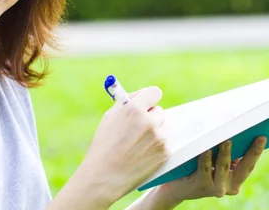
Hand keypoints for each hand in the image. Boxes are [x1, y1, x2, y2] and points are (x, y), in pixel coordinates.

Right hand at [78, 87, 168, 203]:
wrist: (105, 176)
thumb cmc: (104, 145)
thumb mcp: (109, 117)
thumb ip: (126, 103)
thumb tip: (139, 96)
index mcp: (134, 109)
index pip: (154, 92)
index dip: (149, 98)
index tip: (146, 103)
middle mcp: (149, 122)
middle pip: (159, 110)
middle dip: (150, 116)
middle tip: (138, 126)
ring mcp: (159, 138)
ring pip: (163, 126)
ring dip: (155, 130)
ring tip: (137, 143)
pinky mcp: (165, 152)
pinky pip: (164, 142)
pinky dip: (156, 145)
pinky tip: (142, 153)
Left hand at [153, 136, 266, 206]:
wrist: (174, 186)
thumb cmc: (195, 168)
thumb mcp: (213, 161)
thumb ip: (225, 153)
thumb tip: (232, 130)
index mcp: (235, 180)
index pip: (249, 165)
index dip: (256, 152)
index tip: (263, 137)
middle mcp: (228, 186)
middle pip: (243, 168)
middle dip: (251, 152)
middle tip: (256, 137)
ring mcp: (216, 188)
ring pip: (223, 167)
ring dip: (226, 152)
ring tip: (227, 139)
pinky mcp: (201, 186)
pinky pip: (204, 169)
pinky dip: (206, 158)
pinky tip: (206, 149)